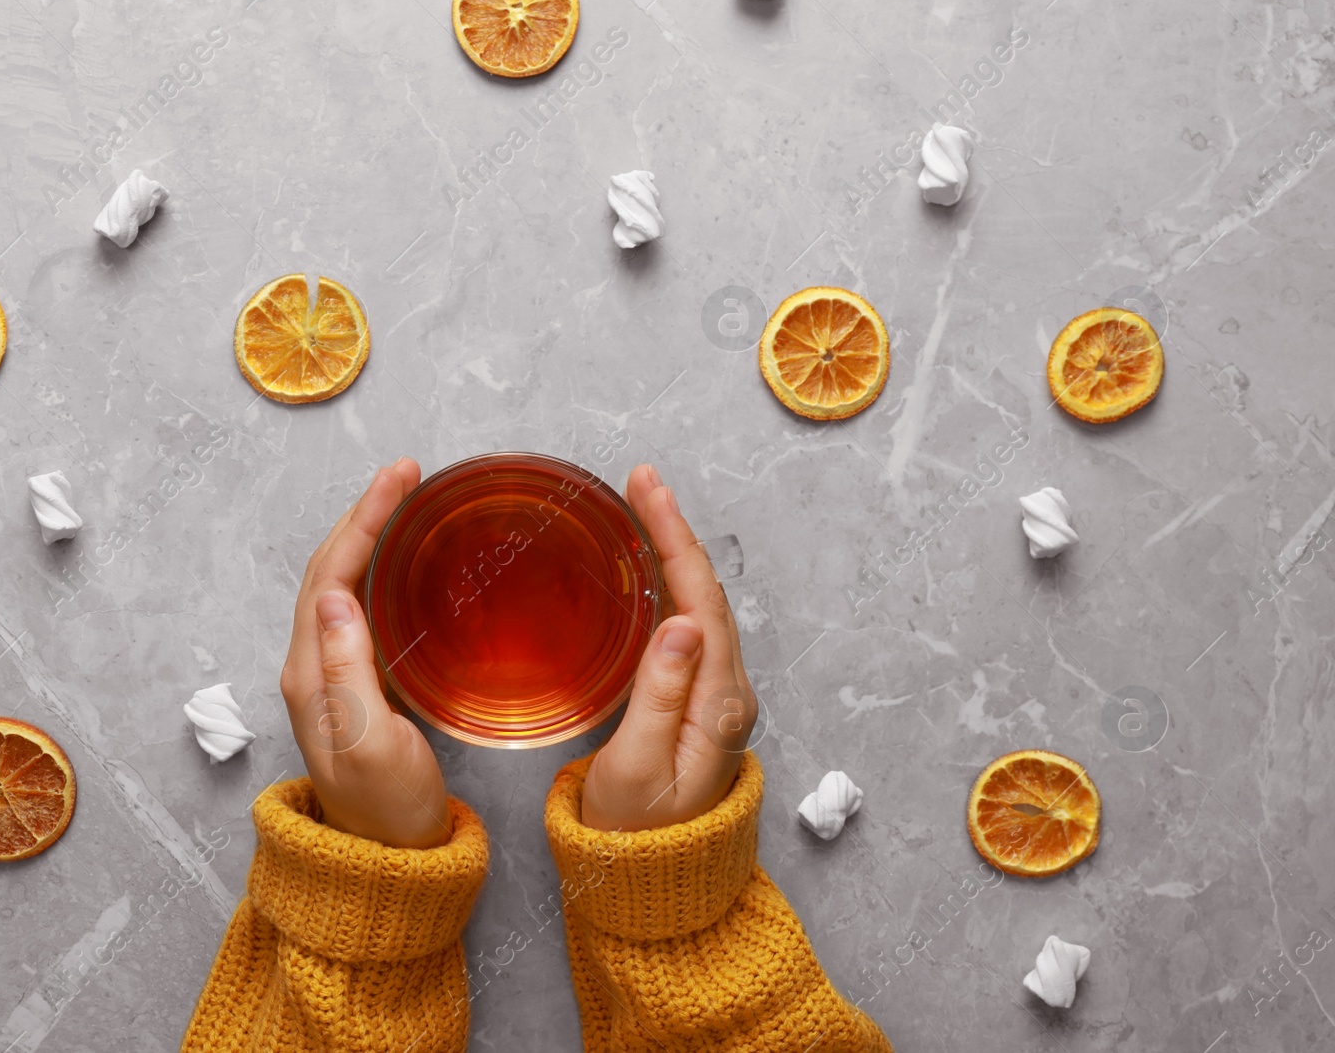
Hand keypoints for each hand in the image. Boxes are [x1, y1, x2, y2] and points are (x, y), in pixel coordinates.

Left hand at [277, 458, 451, 848]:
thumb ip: (350, 670)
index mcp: (310, 672)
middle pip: (328, 568)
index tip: (401, 478)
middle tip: (407, 474)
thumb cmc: (389, 809)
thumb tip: (337, 595)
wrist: (389, 861)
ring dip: (367, 535)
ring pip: (339, 582)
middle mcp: (310, 666)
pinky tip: (402, 561)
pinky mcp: (351, 684)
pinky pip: (356, 606)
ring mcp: (327, 674)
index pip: (330, 572)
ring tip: (404, 500)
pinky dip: (376, 569)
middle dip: (364, 513)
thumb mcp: (374, 742)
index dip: (364, 519)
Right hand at [581, 463, 756, 831]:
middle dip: (675, 531)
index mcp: (718, 704)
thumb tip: (682, 623)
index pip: (701, 601)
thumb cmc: (634, 835)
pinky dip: (671, 587)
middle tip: (641, 481)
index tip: (648, 490)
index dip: (674, 538)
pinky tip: (651, 569)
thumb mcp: (635, 768)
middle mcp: (729, 693)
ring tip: (644, 507)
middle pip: (707, 594)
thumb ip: (659, 695)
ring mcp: (718, 697)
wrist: (650, 882)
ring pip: (701, 607)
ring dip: (674, 554)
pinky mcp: (701, 703)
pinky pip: (691, 629)